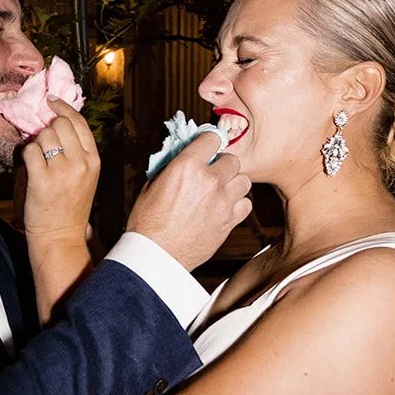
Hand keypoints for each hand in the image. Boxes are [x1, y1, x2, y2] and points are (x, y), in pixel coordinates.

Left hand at [22, 99, 99, 247]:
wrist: (61, 237)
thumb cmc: (70, 206)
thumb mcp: (85, 176)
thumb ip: (77, 150)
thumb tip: (58, 121)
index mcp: (94, 160)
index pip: (79, 122)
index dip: (63, 108)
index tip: (51, 101)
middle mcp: (81, 163)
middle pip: (60, 125)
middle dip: (47, 129)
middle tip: (43, 143)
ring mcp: (62, 171)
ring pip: (44, 136)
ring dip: (36, 144)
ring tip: (39, 162)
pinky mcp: (42, 180)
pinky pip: (30, 151)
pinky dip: (27, 156)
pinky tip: (31, 168)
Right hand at [125, 137, 251, 271]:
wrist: (156, 256)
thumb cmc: (148, 224)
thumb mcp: (151, 186)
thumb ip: (171, 168)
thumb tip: (181, 158)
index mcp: (187, 166)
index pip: (212, 138)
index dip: (209, 142)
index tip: (208, 147)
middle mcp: (209, 181)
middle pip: (232, 159)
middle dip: (222, 164)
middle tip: (213, 172)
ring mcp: (222, 202)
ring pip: (244, 180)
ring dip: (233, 183)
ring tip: (220, 191)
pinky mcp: (229, 221)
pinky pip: (246, 204)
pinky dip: (238, 204)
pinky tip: (225, 207)